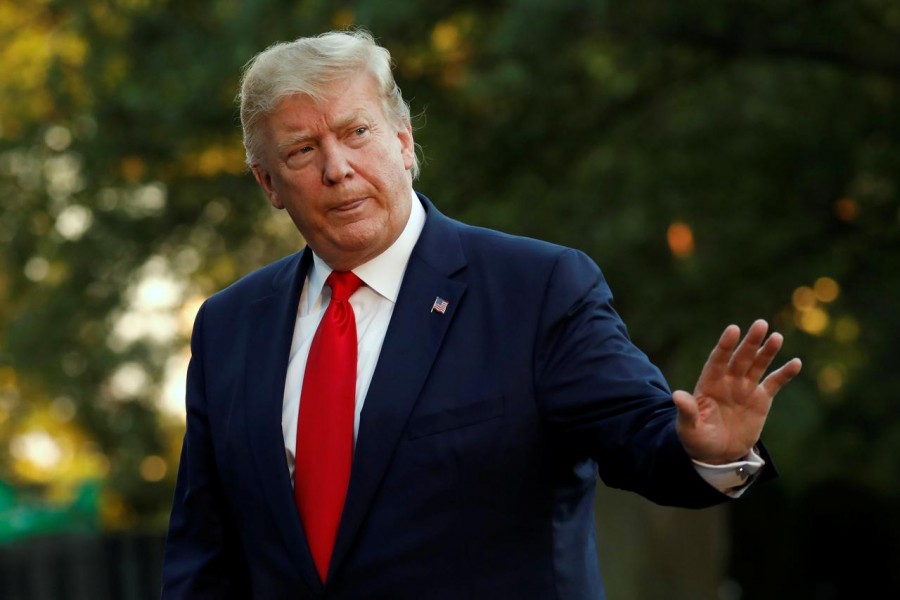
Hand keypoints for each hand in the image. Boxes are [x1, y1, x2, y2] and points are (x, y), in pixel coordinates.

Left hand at [673, 319, 801, 463]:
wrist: (717, 454)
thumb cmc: (697, 439)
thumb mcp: (688, 428)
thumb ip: (686, 411)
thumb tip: (676, 395)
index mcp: (709, 384)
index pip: (717, 360)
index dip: (725, 345)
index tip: (733, 330)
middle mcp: (728, 381)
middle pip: (740, 358)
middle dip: (750, 342)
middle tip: (761, 324)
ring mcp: (745, 388)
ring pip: (757, 365)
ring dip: (767, 351)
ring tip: (776, 337)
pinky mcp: (761, 399)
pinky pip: (774, 383)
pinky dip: (785, 373)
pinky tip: (796, 363)